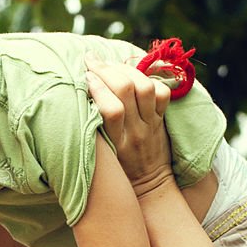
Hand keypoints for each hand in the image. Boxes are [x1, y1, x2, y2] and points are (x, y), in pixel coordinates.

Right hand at [84, 54, 173, 195]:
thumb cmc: (118, 174)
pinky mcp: (162, 119)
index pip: (111, 109)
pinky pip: (162, 91)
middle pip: (127, 90)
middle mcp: (136, 131)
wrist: (150, 186)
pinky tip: (133, 71)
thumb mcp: (103, 158)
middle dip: (107, 69)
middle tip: (92, 60)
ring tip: (110, 64)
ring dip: (126, 68)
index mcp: (118, 144)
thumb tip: (84, 101)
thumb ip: (96, 133)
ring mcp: (151, 124)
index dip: (98, 87)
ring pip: (145, 86)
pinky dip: (150, 77)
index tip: (85, 76)